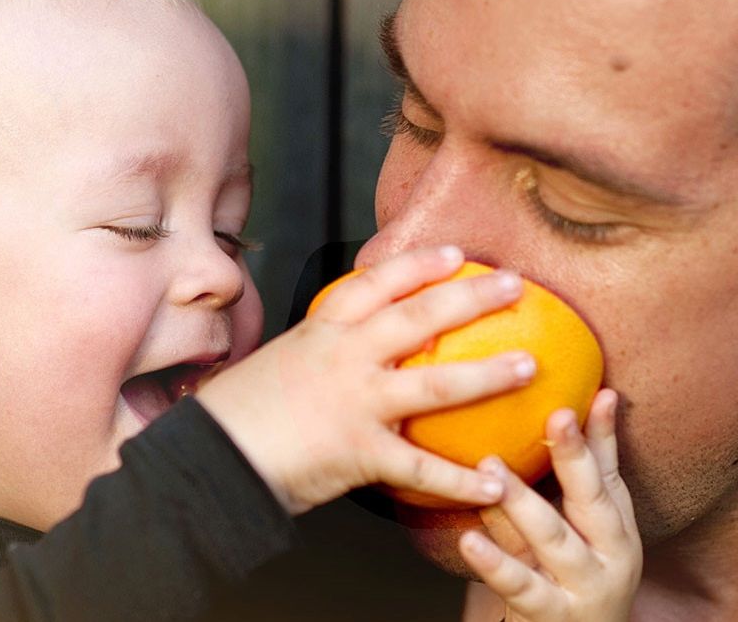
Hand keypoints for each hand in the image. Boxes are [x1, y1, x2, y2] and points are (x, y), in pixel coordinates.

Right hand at [197, 245, 533, 514]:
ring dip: (488, 376)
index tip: (456, 252)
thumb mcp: (277, 367)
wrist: (208, 460)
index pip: (374, 284)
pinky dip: (461, 481)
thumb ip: (319, 359)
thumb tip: (348, 358)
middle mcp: (343, 357)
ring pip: (435, 385)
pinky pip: (421, 468)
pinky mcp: (359, 453)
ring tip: (529, 366)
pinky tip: (495, 484)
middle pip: (418, 318)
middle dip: (471, 298)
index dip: (418, 264)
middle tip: (516, 285)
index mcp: (321, 332)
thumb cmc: (238, 418)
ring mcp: (354, 403)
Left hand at [460, 389, 639, 620]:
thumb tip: (599, 396)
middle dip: (575, 459)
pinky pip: (519, 586)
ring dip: (523, 502)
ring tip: (492, 468)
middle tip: (555, 416)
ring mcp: (580, 588)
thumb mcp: (591, 532)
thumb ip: (590, 473)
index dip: (603, 437)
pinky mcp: (548, 615)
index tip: (595, 395)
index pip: (610, 476)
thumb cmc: (579, 577)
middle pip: (591, 503)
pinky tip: (469, 539)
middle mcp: (610, 559)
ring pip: (552, 539)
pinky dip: (494, 562)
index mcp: (618, 532)